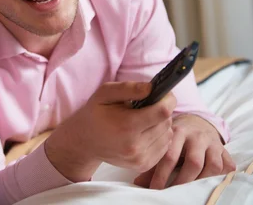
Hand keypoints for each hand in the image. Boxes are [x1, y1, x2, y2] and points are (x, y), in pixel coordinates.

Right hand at [45, 82, 175, 181]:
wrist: (84, 141)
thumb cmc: (95, 113)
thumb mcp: (104, 93)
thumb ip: (128, 88)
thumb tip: (152, 88)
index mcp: (126, 125)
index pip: (163, 112)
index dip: (168, 100)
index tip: (164, 94)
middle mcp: (135, 146)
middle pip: (166, 123)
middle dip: (162, 111)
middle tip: (148, 106)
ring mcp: (139, 158)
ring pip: (168, 135)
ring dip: (161, 125)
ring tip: (145, 119)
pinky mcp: (143, 164)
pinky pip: (164, 147)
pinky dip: (159, 137)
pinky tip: (145, 131)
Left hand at [134, 114, 235, 188]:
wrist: (197, 122)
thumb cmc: (176, 138)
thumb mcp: (164, 143)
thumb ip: (153, 162)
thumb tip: (138, 184)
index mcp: (178, 131)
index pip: (170, 156)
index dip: (161, 175)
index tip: (155, 188)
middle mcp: (197, 136)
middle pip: (193, 162)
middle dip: (182, 181)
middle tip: (172, 193)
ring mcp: (213, 143)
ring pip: (213, 165)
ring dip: (201, 180)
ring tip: (189, 188)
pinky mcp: (224, 150)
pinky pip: (227, 166)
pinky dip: (220, 176)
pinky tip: (208, 181)